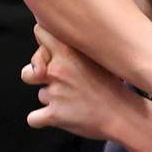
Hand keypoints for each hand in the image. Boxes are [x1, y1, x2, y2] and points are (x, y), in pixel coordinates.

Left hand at [22, 25, 128, 139]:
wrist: (124, 114)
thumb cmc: (113, 85)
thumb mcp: (97, 57)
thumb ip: (75, 50)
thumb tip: (59, 46)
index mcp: (69, 51)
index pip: (40, 32)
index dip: (42, 46)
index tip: (52, 54)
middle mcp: (58, 69)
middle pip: (27, 72)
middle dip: (37, 78)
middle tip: (56, 83)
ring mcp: (55, 93)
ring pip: (40, 95)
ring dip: (51, 99)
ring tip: (73, 100)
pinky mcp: (53, 115)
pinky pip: (33, 118)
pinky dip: (43, 119)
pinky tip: (59, 117)